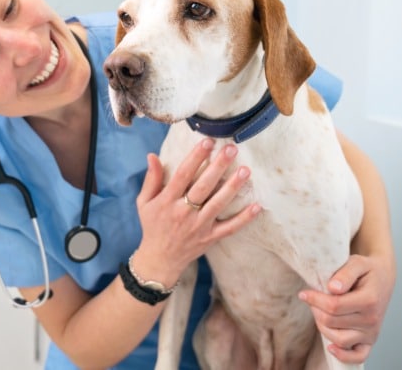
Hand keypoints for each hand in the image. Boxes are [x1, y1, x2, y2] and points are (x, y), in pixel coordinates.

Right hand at [134, 138, 260, 285]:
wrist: (159, 259)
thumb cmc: (152, 226)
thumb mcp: (144, 202)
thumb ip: (151, 179)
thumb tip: (152, 156)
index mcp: (167, 201)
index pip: (183, 174)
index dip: (195, 157)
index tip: (207, 141)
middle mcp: (183, 212)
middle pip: (203, 186)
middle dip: (218, 166)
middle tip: (231, 149)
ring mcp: (199, 226)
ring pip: (218, 204)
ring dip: (232, 187)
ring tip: (245, 170)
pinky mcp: (210, 238)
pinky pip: (229, 228)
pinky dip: (244, 218)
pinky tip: (257, 206)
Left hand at [299, 253, 395, 363]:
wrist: (382, 277)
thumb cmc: (367, 270)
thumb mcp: (357, 262)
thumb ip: (345, 273)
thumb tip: (333, 287)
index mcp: (369, 300)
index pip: (333, 306)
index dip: (314, 299)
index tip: (304, 293)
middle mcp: (372, 319)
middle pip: (331, 322)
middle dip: (316, 309)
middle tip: (312, 298)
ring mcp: (372, 332)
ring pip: (338, 339)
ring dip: (322, 326)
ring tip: (319, 312)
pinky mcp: (370, 340)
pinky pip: (358, 356)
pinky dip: (343, 356)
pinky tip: (330, 347)